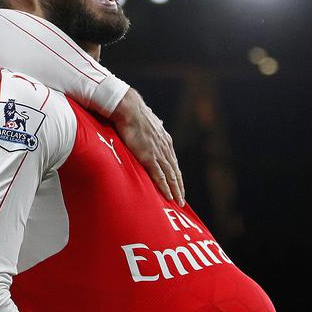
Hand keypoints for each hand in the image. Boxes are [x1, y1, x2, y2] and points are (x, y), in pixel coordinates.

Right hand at [110, 88, 184, 205]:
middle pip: (175, 172)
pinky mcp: (149, 157)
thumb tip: (157, 123)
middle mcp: (165, 148)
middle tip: (182, 200)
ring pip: (170, 176)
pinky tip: (168, 196)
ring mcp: (158, 153)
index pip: (173, 162)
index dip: (176, 175)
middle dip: (179, 186)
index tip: (178, 185)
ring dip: (175, 190)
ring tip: (178, 202)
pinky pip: (160, 176)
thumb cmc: (135, 114)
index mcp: (165, 141)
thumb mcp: (149, 120)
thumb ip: (154, 127)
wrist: (129, 109)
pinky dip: (165, 188)